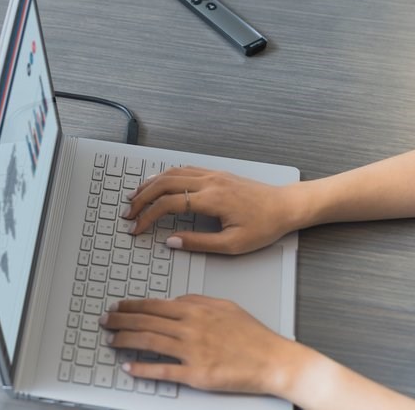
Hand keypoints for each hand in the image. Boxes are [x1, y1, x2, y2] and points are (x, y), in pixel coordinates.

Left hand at [101, 295, 302, 395]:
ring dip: (125, 340)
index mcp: (196, 310)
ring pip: (149, 343)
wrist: (274, 360)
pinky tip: (129, 367)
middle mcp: (190, 328)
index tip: (117, 307)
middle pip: (145, 322)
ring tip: (110, 340)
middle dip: (120, 320)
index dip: (130, 306)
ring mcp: (192, 351)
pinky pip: (163, 370)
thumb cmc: (253, 335)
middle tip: (104, 321)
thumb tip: (175, 301)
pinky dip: (143, 369)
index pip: (153, 305)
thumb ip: (197, 301)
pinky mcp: (197, 374)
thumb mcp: (224, 306)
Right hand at [123, 167, 299, 253]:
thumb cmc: (264, 226)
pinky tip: (157, 183)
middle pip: (163, 183)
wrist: (286, 206)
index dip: (148, 216)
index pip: (168, 204)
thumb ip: (199, 243)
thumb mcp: (233, 244)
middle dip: (141, 198)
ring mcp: (212, 174)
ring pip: (171, 173)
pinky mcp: (216, 173)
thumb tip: (171, 241)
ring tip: (135, 197)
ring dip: (149, 184)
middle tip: (128, 212)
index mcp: (212, 199)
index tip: (137, 229)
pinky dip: (164, 176)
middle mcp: (209, 182)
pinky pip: (183, 169)